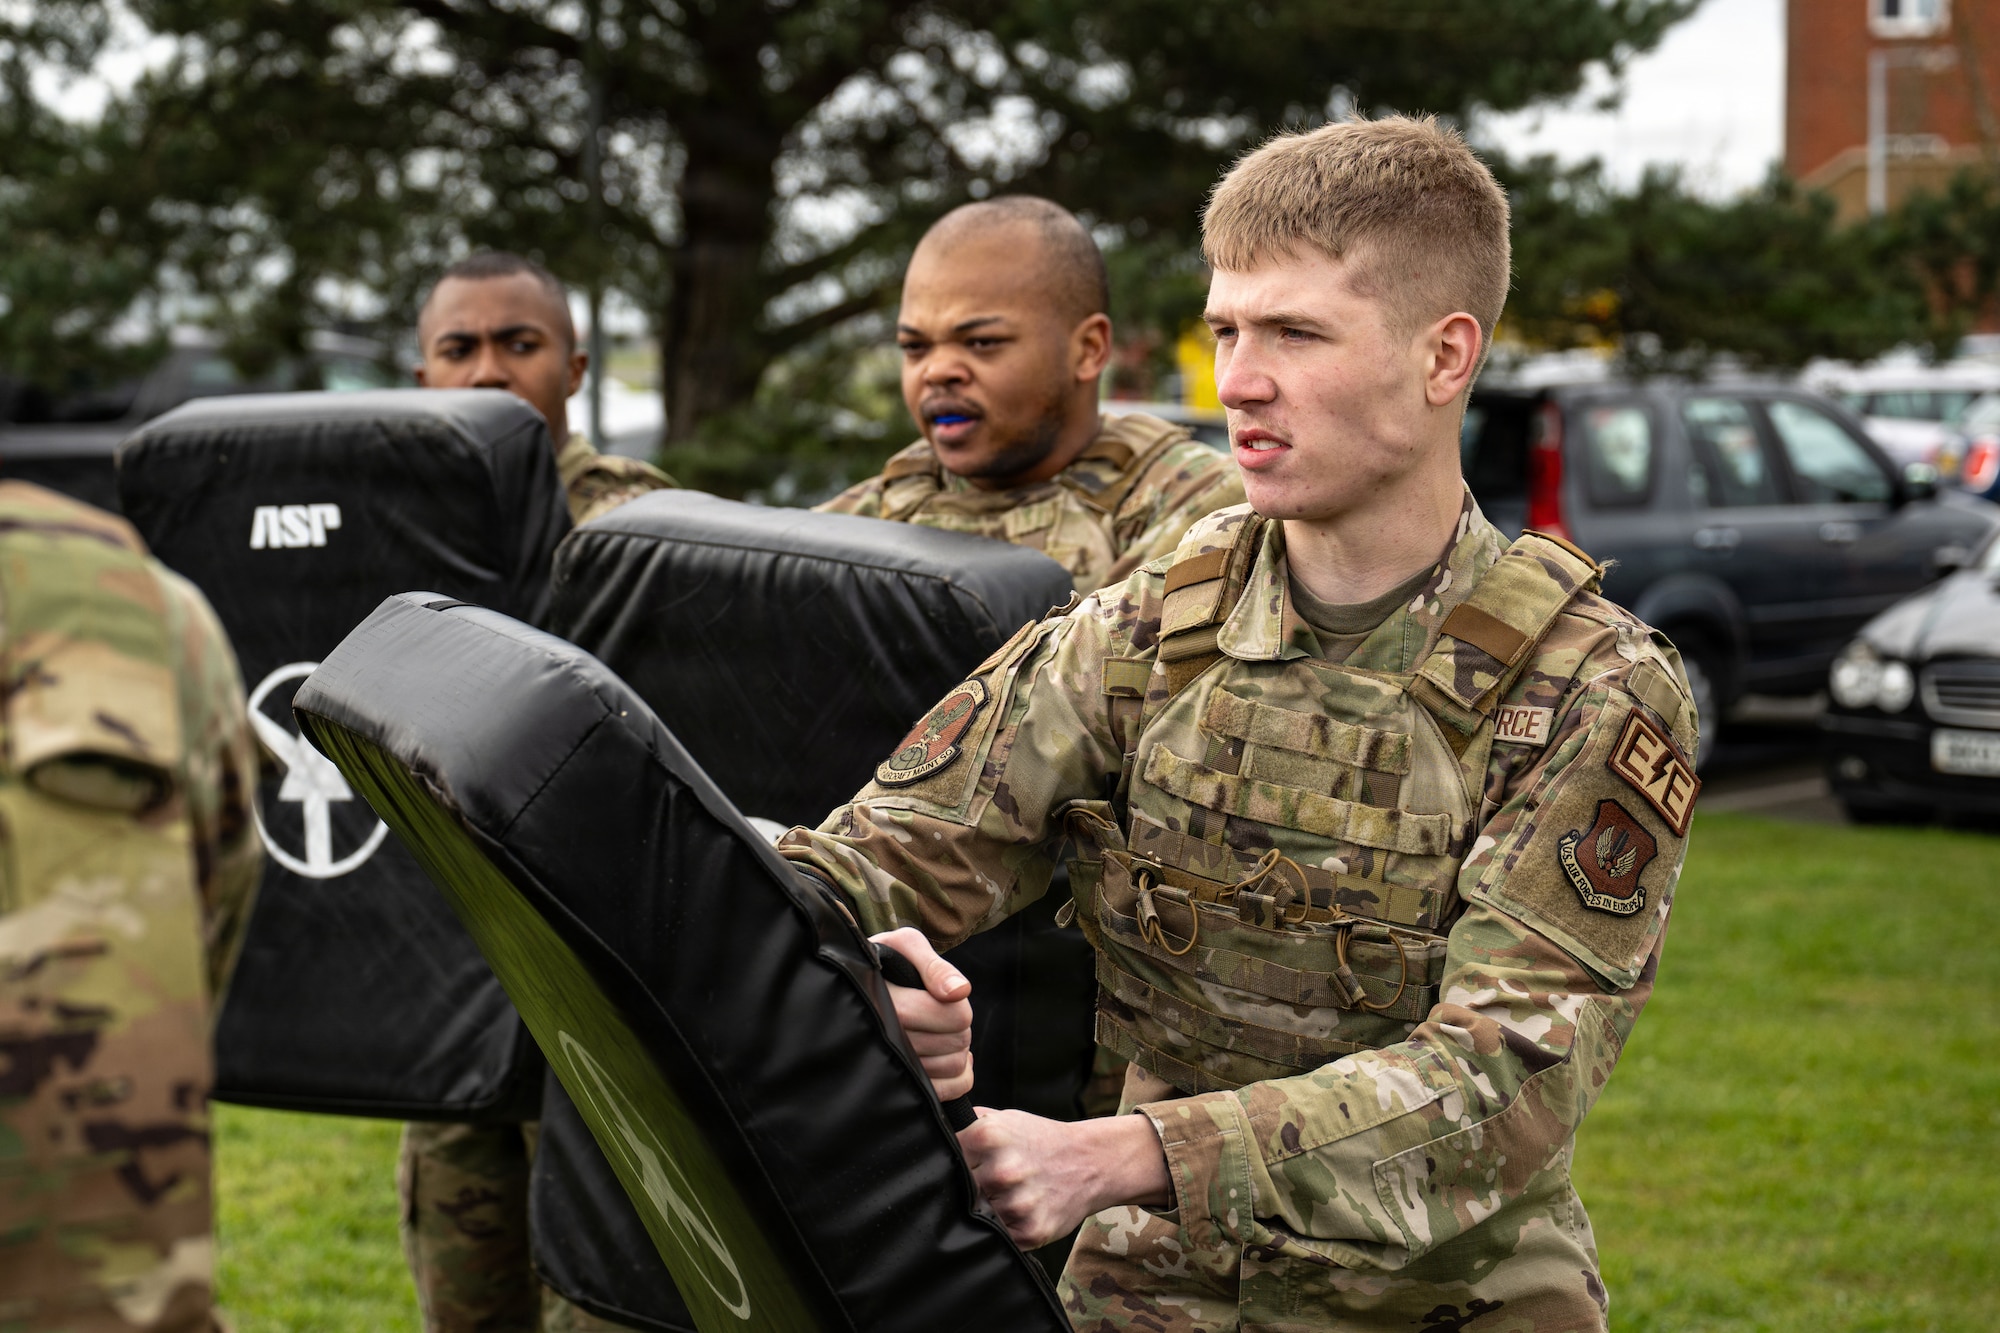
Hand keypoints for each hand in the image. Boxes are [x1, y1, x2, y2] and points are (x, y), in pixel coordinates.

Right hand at [870, 927, 973, 1100]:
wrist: (851, 989)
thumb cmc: (884, 962)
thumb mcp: (905, 946)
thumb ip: (934, 965)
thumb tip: (960, 992)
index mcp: (889, 1003)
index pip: (955, 1016)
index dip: (959, 1006)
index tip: (942, 996)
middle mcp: (886, 1038)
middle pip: (957, 1042)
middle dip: (957, 1026)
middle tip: (939, 1014)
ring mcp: (890, 1068)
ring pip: (954, 1067)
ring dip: (955, 1049)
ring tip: (936, 1033)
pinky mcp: (899, 1088)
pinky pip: (948, 1090)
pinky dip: (957, 1078)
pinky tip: (943, 1058)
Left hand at [957, 1109, 1171, 1248]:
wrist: (1091, 1161)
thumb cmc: (1041, 1140)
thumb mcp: (1006, 1119)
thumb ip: (970, 1125)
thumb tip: (932, 1133)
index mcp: (988, 1136)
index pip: (945, 1161)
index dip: (954, 1167)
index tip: (965, 1169)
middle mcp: (1002, 1170)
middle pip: (961, 1192)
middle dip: (971, 1191)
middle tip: (990, 1185)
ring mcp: (1017, 1203)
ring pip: (980, 1217)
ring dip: (989, 1212)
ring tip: (1010, 1196)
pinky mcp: (1031, 1230)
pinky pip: (1001, 1238)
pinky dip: (1006, 1230)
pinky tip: (1021, 1211)